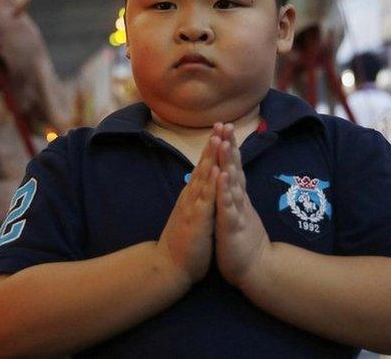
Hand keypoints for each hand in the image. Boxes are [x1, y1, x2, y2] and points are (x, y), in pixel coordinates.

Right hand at [157, 132, 218, 286]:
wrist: (168, 267)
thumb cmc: (184, 242)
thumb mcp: (193, 215)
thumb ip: (197, 199)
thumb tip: (202, 186)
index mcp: (193, 196)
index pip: (204, 166)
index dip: (212, 148)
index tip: (221, 129)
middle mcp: (191, 197)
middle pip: (203, 165)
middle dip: (213, 144)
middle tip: (221, 123)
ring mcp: (193, 207)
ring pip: (203, 178)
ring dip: (211, 158)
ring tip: (219, 138)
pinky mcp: (196, 220)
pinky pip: (206, 200)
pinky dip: (212, 184)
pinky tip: (218, 170)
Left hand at [212, 123, 272, 290]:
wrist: (256, 268)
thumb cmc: (244, 241)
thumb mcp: (240, 212)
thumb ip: (238, 194)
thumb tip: (236, 177)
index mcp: (237, 196)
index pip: (233, 166)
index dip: (229, 146)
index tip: (224, 126)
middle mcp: (239, 199)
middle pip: (234, 168)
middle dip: (229, 146)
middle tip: (226, 124)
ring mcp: (237, 211)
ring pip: (232, 183)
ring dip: (228, 162)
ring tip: (224, 143)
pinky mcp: (233, 226)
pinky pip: (228, 206)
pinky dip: (225, 191)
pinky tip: (222, 177)